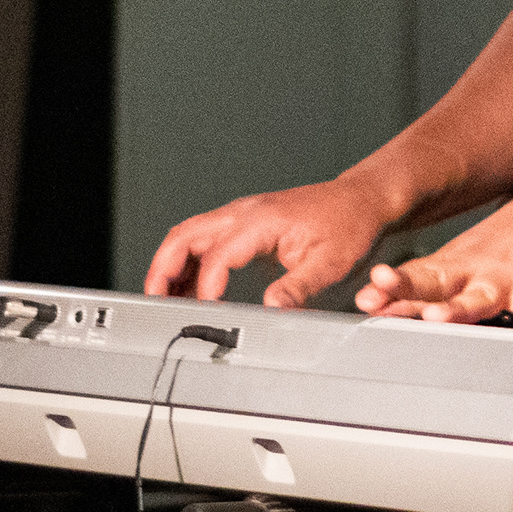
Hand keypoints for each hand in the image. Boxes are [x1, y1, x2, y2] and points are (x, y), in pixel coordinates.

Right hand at [144, 175, 388, 306]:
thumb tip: (270, 310)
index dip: (207, 288)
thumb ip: (297, 288)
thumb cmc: (348, 224)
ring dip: (170, 264)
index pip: (217, 255)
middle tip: (153, 301)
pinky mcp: (244, 222)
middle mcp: (244, 212)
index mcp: (261, 220)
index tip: (206, 312)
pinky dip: (188, 261)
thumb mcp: (330, 262)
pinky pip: (204, 237)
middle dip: (162, 269)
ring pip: (188, 234)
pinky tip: (189, 287)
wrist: (359, 199)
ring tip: (163, 298)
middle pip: (185, 235)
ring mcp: (241, 214)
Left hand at [354, 193, 512, 330]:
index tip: (364, 302)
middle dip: (405, 291)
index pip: (413, 278)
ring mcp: (507, 277)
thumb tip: (387, 309)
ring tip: (437, 317)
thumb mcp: (467, 260)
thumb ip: (433, 290)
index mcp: (453, 266)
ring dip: (457, 308)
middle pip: (434, 283)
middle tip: (379, 299)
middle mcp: (475, 270)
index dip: (387, 292)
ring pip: (479, 296)